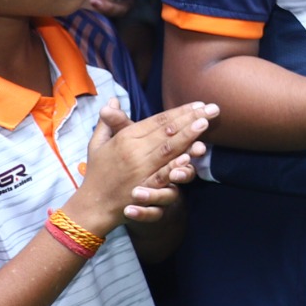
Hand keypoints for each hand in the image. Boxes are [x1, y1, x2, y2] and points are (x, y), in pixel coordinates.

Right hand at [73, 99, 214, 234]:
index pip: (158, 121)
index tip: (199, 103)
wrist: (92, 205)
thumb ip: (109, 122)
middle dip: (191, 118)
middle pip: (167, 131)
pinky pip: (163, 173)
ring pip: (168, 149)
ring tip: (205, 123)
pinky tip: (192, 155)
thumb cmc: (98, 172)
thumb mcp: (98, 144)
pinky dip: (177, 164)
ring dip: (188, 135)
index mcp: (125, 138)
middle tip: (213, 108)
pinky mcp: (144, 187)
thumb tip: (112, 100)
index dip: (179, 112)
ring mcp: (140, 170)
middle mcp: (133, 151)